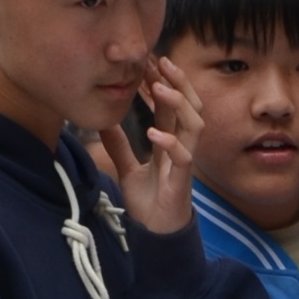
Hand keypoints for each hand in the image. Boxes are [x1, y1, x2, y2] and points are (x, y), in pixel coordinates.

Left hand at [87, 56, 201, 236]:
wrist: (155, 237)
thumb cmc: (148, 204)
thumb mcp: (127, 169)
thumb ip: (119, 146)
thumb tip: (103, 121)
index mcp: (171, 143)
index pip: (171, 106)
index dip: (163, 82)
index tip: (148, 62)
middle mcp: (182, 148)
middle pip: (192, 106)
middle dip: (179, 82)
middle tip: (161, 61)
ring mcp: (184, 164)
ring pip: (195, 125)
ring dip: (179, 104)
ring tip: (158, 88)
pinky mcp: (182, 182)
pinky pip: (184, 158)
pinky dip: (171, 142)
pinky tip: (154, 132)